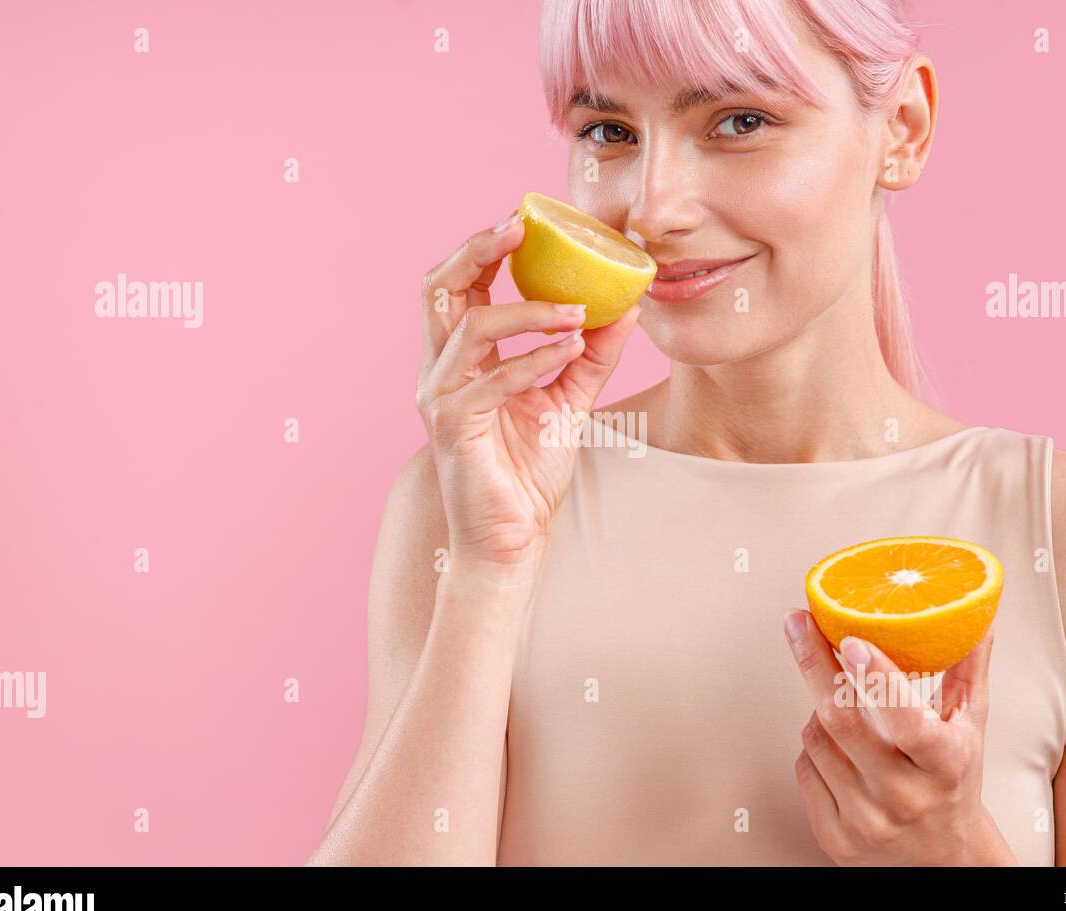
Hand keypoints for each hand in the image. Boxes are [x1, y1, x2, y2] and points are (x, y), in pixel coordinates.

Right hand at [417, 211, 640, 568]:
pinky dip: (535, 357)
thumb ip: (591, 355)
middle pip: (440, 288)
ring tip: (577, 311)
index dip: (485, 246)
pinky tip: (571, 349)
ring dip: (528, 310)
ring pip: (471, 328)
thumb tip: (626, 307)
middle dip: (478, 250)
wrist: (512, 537)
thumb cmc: (528, 469)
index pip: (460, 285)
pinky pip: (494, 379)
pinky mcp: (455, 428)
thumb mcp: (568, 400)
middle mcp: (440, 370)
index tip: (526, 218)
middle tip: (521, 227)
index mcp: (459, 357)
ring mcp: (441, 398)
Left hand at [783, 610, 1015, 865]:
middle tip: (796, 622)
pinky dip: (814, 747)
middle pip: (841, 721)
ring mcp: (866, 820)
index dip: (876, 677)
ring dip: (819, 710)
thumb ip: (968, 667)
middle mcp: (904, 796)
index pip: (906, 719)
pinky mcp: (835, 837)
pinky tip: (837, 748)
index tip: (850, 637)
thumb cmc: (955, 781)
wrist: (946, 860)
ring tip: (842, 706)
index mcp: (943, 764)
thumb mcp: (970, 726)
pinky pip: (804, 768)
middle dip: (813, 663)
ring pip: (816, 739)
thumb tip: (976, 612)